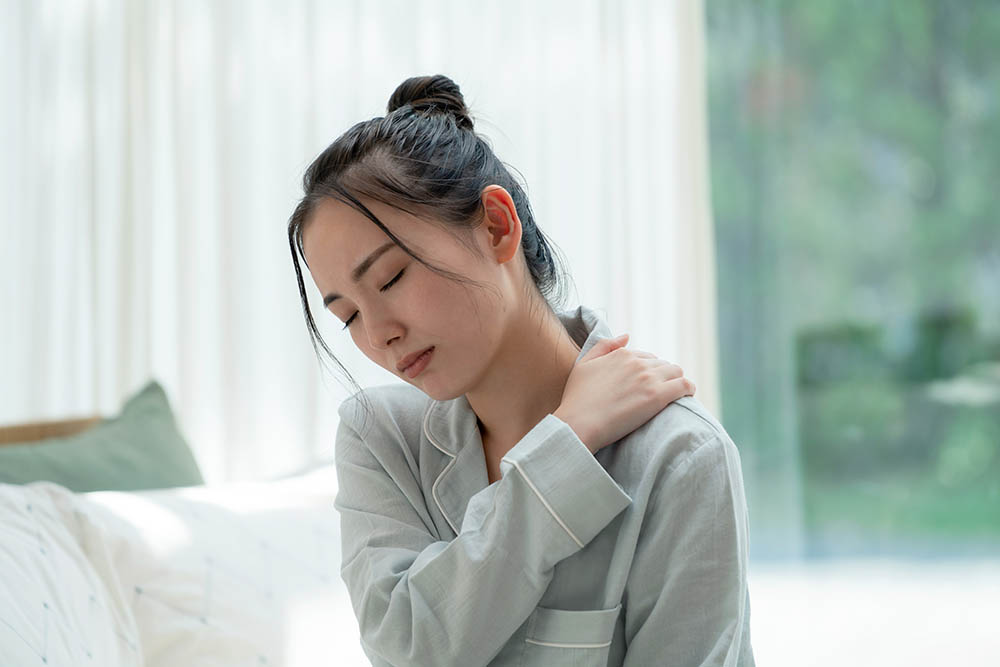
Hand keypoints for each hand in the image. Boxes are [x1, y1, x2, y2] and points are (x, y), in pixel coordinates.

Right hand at [553, 333, 694, 453]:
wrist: (579, 424)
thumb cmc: (577, 399)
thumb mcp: (584, 364)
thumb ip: (604, 346)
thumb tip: (627, 336)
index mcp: (622, 354)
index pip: (646, 357)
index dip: (648, 371)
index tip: (646, 384)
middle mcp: (637, 363)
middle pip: (663, 365)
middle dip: (663, 376)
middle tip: (659, 393)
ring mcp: (649, 378)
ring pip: (676, 372)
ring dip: (676, 382)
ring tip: (673, 395)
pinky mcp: (658, 396)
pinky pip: (685, 386)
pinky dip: (689, 389)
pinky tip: (687, 397)